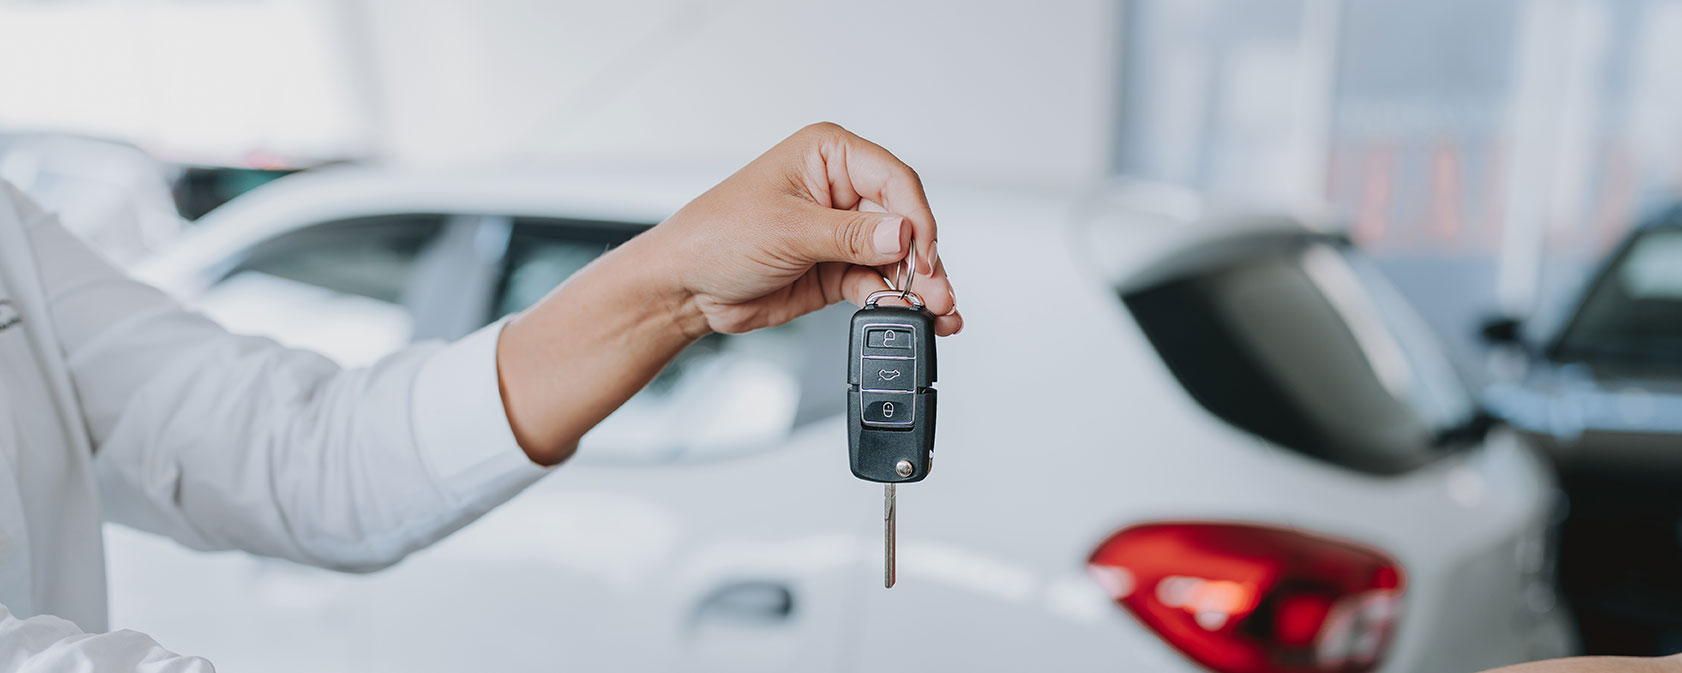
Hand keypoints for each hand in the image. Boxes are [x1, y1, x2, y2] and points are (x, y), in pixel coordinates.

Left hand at [643, 122, 961, 336]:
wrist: (684, 288)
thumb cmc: (715, 236)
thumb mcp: (787, 230)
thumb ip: (851, 235)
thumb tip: (904, 235)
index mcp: (827, 155)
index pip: (892, 178)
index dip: (915, 216)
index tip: (924, 252)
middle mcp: (840, 189)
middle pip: (903, 220)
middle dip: (925, 259)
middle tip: (937, 291)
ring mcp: (841, 232)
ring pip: (898, 257)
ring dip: (920, 286)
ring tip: (938, 312)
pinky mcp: (838, 269)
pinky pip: (879, 284)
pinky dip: (898, 301)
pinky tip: (916, 315)